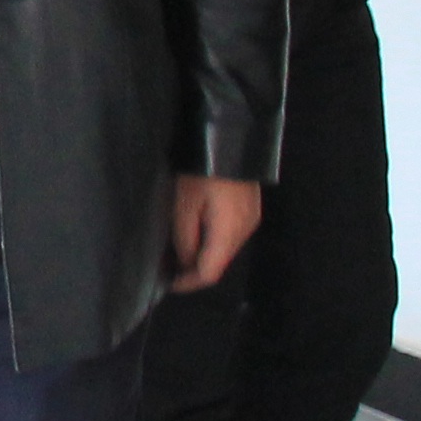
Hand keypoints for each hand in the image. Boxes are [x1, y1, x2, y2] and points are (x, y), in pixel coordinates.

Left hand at [167, 174, 264, 293]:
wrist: (230, 138)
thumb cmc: (201, 171)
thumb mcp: (183, 205)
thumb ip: (184, 240)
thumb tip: (185, 263)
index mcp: (228, 233)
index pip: (210, 273)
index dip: (188, 283)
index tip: (168, 283)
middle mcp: (244, 231)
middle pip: (219, 263)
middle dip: (194, 270)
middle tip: (168, 266)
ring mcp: (251, 220)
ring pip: (225, 250)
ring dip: (204, 254)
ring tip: (178, 250)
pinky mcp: (251, 210)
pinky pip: (231, 235)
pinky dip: (213, 240)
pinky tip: (197, 233)